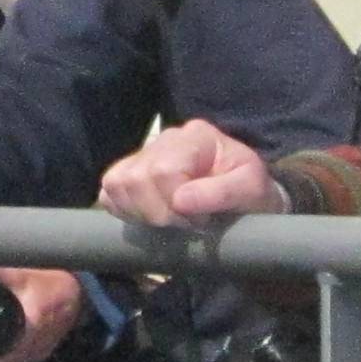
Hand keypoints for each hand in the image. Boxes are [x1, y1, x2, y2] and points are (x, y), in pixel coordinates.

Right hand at [98, 120, 277, 228]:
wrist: (246, 199)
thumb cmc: (251, 193)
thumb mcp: (250, 190)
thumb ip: (221, 192)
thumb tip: (180, 201)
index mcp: (196, 136)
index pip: (164, 170)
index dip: (177, 204)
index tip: (202, 220)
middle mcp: (166, 138)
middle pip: (136, 178)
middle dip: (160, 213)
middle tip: (187, 224)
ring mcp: (144, 154)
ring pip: (116, 184)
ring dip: (142, 214)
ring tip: (171, 222)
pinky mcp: (129, 173)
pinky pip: (108, 193)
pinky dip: (125, 211)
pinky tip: (152, 217)